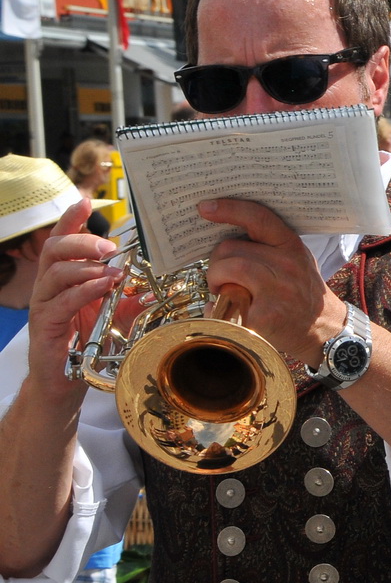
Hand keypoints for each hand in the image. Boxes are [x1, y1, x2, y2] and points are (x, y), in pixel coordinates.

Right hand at [28, 201, 121, 399]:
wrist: (63, 381)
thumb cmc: (85, 344)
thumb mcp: (113, 316)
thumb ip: (128, 299)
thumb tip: (154, 285)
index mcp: (64, 278)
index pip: (62, 241)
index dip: (70, 220)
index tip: (84, 201)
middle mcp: (49, 287)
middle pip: (54, 250)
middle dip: (81, 241)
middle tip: (108, 245)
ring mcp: (44, 304)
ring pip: (55, 273)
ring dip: (86, 267)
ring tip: (112, 270)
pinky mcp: (45, 324)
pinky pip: (60, 302)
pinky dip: (83, 292)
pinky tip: (103, 288)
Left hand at [200, 199, 344, 363]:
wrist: (325, 331)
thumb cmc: (302, 294)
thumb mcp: (296, 262)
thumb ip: (268, 248)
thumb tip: (224, 241)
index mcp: (292, 247)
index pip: (259, 218)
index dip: (229, 209)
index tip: (206, 208)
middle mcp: (287, 264)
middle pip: (230, 248)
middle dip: (216, 262)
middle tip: (220, 276)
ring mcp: (278, 290)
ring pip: (228, 268)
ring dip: (215, 279)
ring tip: (222, 290)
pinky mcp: (265, 315)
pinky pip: (227, 302)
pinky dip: (219, 307)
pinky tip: (229, 312)